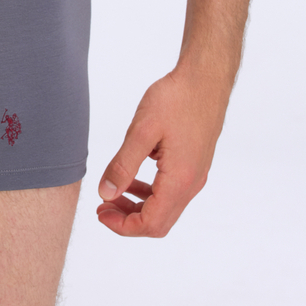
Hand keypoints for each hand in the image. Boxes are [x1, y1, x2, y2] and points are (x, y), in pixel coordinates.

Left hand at [95, 64, 228, 236]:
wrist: (205, 78)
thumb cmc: (176, 99)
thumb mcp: (142, 131)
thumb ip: (123, 165)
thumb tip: (105, 194)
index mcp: (180, 180)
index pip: (151, 223)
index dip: (122, 226)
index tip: (100, 212)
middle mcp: (192, 184)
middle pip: (159, 222)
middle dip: (128, 220)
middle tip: (102, 207)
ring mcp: (196, 175)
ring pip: (165, 208)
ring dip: (138, 207)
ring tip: (113, 194)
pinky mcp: (194, 164)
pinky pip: (171, 191)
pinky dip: (150, 192)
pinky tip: (133, 177)